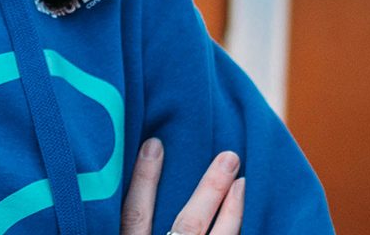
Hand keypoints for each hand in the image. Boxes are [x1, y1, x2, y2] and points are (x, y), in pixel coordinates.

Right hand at [120, 138, 243, 233]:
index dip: (144, 178)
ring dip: (233, 211)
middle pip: (189, 224)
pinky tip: (242, 216)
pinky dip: (235, 230)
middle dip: (211, 190)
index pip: (135, 213)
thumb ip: (128, 222)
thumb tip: (127, 178)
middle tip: (229, 157)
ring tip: (242, 181)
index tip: (154, 143)